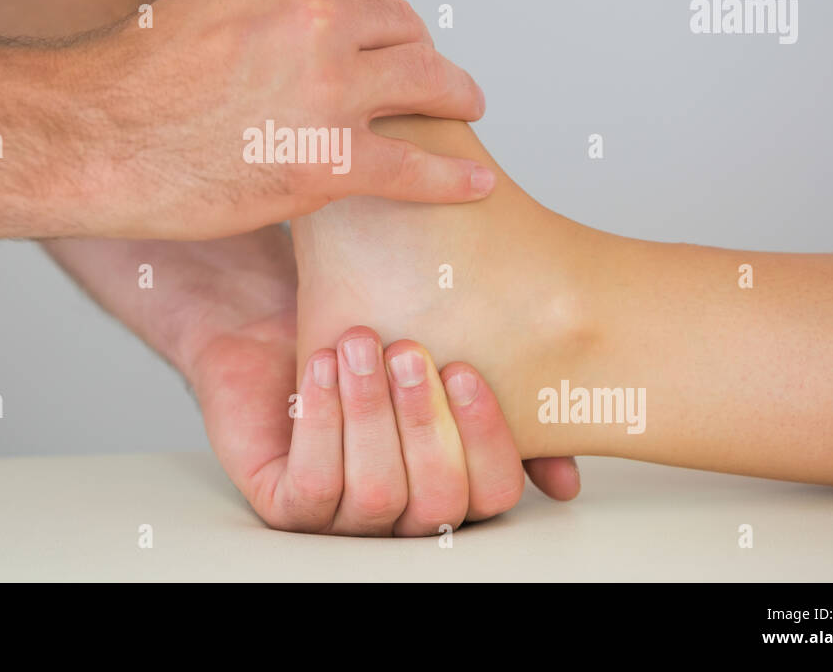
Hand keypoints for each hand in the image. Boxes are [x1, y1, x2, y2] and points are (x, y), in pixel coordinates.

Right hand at [73, 0, 492, 241]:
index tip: (389, 31)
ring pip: (424, 84)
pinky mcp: (329, 162)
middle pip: (403, 28)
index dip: (384, 8)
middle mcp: (318, 17)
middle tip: (434, 76)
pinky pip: (415, 168)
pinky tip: (474, 183)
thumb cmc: (133, 73)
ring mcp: (329, 90)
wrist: (87, 139)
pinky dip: (451, 177)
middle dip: (417, 51)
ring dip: (453, 96)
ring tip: (466, 107)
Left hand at [193, 316, 566, 534]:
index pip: (494, 493)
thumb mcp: (440, 350)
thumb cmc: (359, 328)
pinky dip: (322, 421)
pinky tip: (322, 367)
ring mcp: (343, 516)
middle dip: (423, 421)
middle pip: (438, 499)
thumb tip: (566, 484)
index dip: (486, 438)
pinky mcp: (287, 507)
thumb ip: (506, 404)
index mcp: (449, 480)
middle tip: (405, 350)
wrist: (267, 315)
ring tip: (358, 344)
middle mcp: (402, 509)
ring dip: (369, 412)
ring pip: (376, 493)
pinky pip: (314, 486)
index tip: (464, 369)